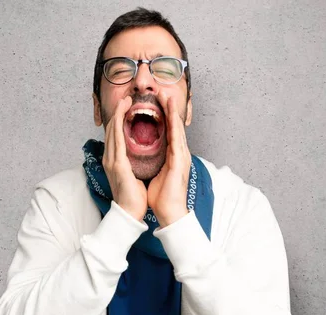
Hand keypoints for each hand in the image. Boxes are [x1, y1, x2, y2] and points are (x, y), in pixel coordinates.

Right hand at [103, 96, 147, 220]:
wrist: (130, 213)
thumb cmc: (135, 197)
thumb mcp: (134, 174)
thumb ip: (133, 163)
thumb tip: (140, 155)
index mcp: (114, 160)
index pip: (116, 135)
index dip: (120, 118)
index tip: (128, 106)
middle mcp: (109, 158)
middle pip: (112, 129)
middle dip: (119, 111)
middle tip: (127, 97)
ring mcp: (111, 160)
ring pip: (113, 131)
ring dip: (119, 113)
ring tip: (126, 100)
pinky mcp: (117, 164)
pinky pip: (118, 139)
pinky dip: (120, 125)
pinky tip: (123, 115)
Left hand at [147, 93, 191, 226]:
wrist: (170, 212)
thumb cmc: (162, 197)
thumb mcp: (155, 173)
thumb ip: (153, 162)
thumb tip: (144, 155)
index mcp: (172, 156)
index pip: (168, 131)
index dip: (164, 115)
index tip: (158, 102)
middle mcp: (179, 153)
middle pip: (174, 126)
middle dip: (169, 108)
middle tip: (164, 91)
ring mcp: (181, 156)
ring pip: (177, 128)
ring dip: (173, 111)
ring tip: (168, 96)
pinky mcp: (180, 161)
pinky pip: (176, 139)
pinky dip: (174, 125)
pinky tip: (171, 115)